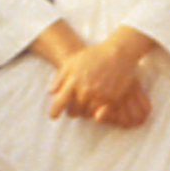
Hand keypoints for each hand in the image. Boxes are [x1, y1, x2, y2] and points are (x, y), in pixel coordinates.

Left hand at [42, 28, 157, 127]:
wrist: (118, 54)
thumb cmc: (94, 56)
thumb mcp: (72, 62)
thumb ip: (59, 77)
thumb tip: (51, 92)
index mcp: (74, 81)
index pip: (60, 102)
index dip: (54, 112)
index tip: (53, 116)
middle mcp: (86, 91)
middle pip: (74, 111)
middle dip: (71, 111)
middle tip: (72, 109)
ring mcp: (100, 96)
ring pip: (87, 114)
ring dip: (84, 112)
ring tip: (85, 106)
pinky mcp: (112, 100)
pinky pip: (100, 114)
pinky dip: (96, 114)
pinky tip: (95, 108)